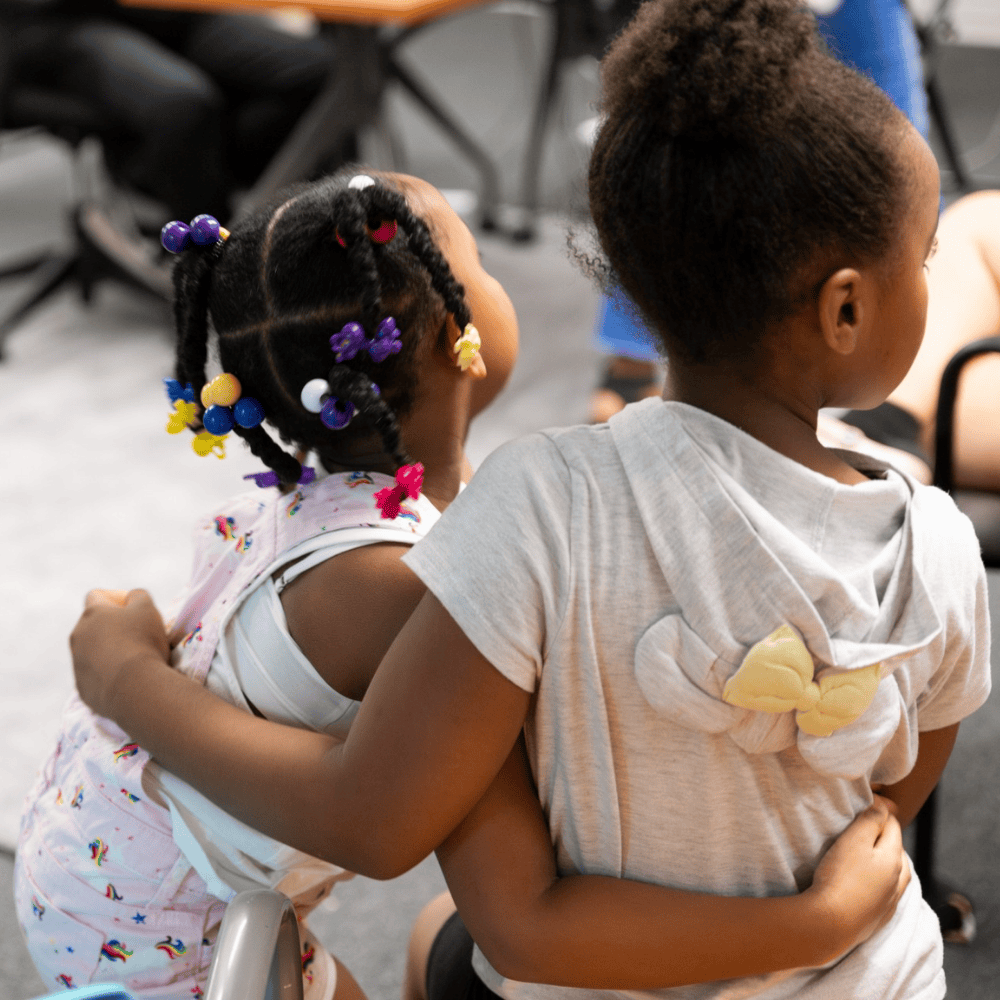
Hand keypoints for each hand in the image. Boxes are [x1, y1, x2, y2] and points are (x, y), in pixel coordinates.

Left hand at [70, 588, 169, 719]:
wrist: (133, 687)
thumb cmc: (142, 641)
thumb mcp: (148, 608)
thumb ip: (138, 596)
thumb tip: (131, 597)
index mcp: (91, 614)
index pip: (96, 596)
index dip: (115, 597)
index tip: (132, 607)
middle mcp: (78, 636)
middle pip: (92, 625)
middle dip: (112, 626)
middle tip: (137, 634)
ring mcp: (77, 663)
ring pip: (91, 650)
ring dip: (108, 650)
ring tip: (134, 659)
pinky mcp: (82, 687)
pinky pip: (94, 674)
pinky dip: (107, 673)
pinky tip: (127, 678)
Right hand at [808, 795, 909, 959]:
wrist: (831, 924)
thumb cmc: (840, 877)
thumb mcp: (854, 839)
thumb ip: (871, 819)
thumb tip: (885, 805)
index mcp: (895, 857)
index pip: (892, 823)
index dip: (877, 809)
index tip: (860, 802)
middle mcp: (899, 879)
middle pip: (896, 847)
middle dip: (883, 833)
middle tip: (860, 824)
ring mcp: (891, 900)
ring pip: (895, 871)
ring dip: (884, 858)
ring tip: (867, 851)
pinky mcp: (879, 916)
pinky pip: (886, 891)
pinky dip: (880, 879)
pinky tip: (867, 880)